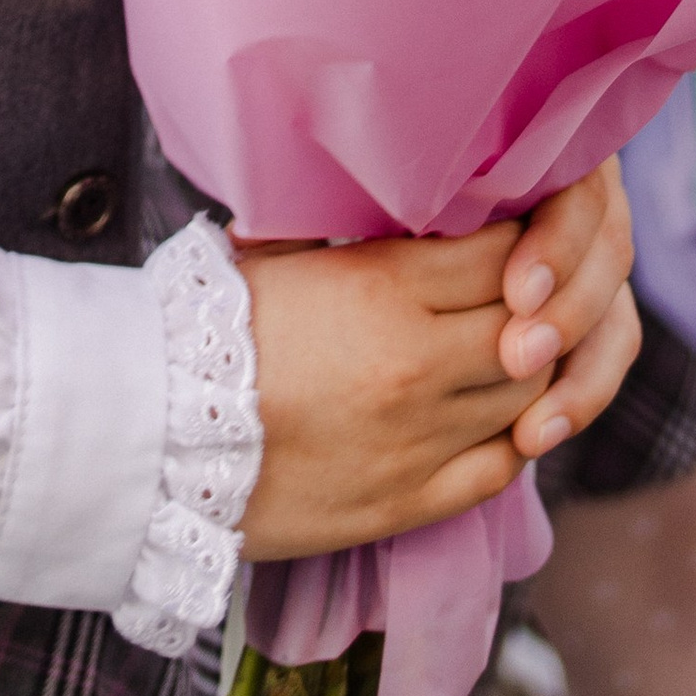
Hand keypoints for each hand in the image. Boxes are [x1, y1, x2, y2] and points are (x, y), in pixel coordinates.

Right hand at [239, 163, 637, 561]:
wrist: (153, 435)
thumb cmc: (205, 329)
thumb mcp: (282, 253)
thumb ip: (354, 229)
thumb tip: (396, 192)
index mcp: (384, 289)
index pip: (507, 252)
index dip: (527, 237)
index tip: (522, 230)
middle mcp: (417, 363)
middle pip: (534, 325)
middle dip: (542, 304)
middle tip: (533, 291)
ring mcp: (418, 440)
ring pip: (528, 397)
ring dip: (534, 370)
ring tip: (516, 349)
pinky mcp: (408, 503)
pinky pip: (500, 469)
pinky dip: (516, 438)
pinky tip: (503, 417)